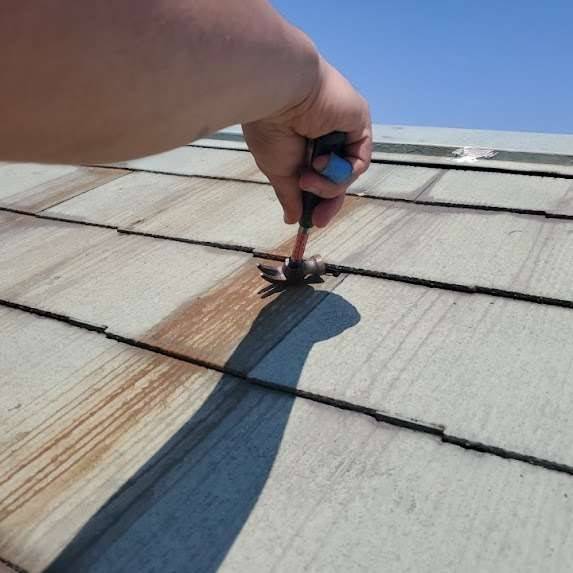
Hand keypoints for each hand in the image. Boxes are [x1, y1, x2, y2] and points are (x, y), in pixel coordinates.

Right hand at [243, 57, 371, 227]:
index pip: (319, 177)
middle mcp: (327, 133)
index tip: (309, 221)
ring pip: (347, 173)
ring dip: (327, 186)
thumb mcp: (278, 169)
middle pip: (337, 178)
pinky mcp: (359, 122)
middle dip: (327, 201)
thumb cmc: (270, 125)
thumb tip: (291, 220)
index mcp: (304, 140)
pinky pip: (358, 161)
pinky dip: (340, 173)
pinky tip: (320, 164)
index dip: (316, 201)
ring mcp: (344, 127)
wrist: (277, 93)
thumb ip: (290, 194)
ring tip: (305, 178)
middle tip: (317, 219)